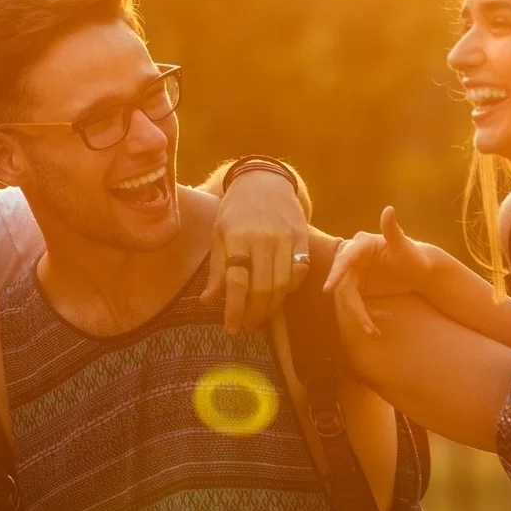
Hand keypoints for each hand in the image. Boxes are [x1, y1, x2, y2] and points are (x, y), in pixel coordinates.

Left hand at [201, 169, 309, 334]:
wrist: (264, 181)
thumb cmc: (236, 211)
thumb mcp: (219, 234)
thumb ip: (217, 269)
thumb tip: (207, 301)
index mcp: (237, 237)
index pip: (236, 282)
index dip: (233, 310)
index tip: (231, 328)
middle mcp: (263, 238)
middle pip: (262, 288)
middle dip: (255, 314)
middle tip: (248, 327)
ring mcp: (285, 238)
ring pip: (283, 284)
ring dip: (273, 307)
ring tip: (263, 317)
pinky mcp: (302, 237)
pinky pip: (300, 271)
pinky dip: (292, 288)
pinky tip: (281, 294)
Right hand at [324, 207, 442, 335]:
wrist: (420, 270)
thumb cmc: (414, 256)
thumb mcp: (405, 246)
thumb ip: (393, 230)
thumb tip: (388, 209)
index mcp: (361, 244)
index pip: (345, 259)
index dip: (336, 274)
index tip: (328, 289)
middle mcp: (353, 258)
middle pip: (344, 284)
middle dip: (353, 306)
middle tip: (365, 325)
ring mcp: (354, 273)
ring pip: (348, 297)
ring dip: (359, 316)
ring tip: (374, 331)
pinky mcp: (358, 287)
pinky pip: (356, 304)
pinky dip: (367, 315)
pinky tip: (385, 318)